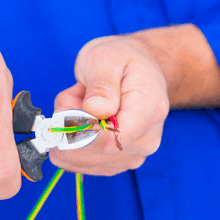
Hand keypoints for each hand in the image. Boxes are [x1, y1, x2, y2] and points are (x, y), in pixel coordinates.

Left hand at [49, 34, 169, 176]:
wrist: (137, 67)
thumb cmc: (122, 58)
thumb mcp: (107, 57)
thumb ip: (102, 85)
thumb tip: (94, 110)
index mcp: (149, 110)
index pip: (113, 140)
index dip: (83, 129)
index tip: (69, 105)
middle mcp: (146, 140)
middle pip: (94, 152)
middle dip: (71, 124)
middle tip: (75, 94)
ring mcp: (133, 155)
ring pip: (81, 159)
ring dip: (69, 131)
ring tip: (80, 102)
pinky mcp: (117, 163)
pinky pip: (79, 162)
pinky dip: (71, 139)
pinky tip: (81, 117)